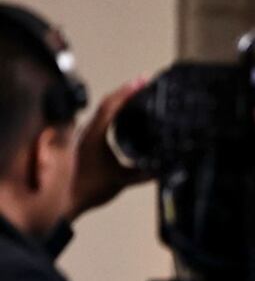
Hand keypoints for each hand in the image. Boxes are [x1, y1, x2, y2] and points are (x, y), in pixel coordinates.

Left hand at [68, 77, 150, 218]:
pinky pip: (102, 118)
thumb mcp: (121, 180)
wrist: (66, 200)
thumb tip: (162, 169)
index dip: (129, 92)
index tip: (143, 81)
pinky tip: (124, 113)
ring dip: (120, 99)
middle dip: (127, 90)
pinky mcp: (87, 140)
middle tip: (145, 81)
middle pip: (108, 102)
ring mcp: (86, 134)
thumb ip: (143, 174)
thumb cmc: (87, 188)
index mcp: (95, 135)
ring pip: (104, 109)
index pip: (112, 106)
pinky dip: (115, 111)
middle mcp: (88, 130)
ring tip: (137, 91)